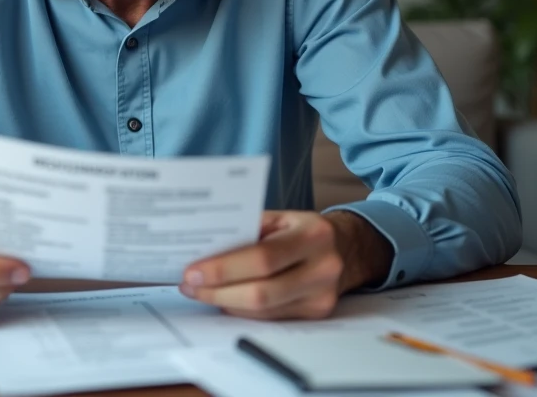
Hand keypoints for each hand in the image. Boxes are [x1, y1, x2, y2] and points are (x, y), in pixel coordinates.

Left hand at [179, 210, 389, 320]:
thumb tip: (203, 249)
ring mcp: (323, 297)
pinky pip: (270, 318)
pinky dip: (241, 310)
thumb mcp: (280, 218)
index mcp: (314, 234)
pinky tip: (223, 298)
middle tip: (189, 284)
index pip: (263, 257)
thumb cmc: (301, 229)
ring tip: (199, 290)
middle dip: (218, 290)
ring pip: (264, 311)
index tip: (193, 270)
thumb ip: (248, 229)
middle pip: (262, 292)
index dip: (224, 268)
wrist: (347, 248)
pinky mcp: (316, 315)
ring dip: (224, 302)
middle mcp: (324, 268)